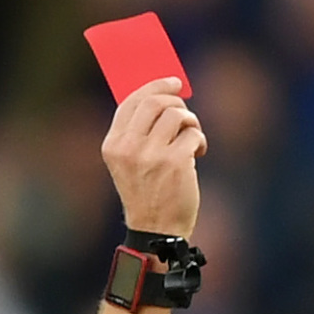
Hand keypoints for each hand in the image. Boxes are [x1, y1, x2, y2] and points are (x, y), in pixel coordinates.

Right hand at [103, 79, 204, 237]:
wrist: (157, 231)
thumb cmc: (148, 194)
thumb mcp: (130, 163)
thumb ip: (137, 134)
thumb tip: (162, 98)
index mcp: (113, 144)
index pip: (131, 101)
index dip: (154, 86)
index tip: (173, 82)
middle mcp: (129, 146)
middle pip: (155, 102)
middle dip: (176, 101)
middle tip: (187, 112)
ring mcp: (152, 154)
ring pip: (177, 115)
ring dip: (191, 122)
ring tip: (193, 138)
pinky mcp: (176, 163)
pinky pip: (193, 134)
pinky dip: (200, 140)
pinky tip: (198, 153)